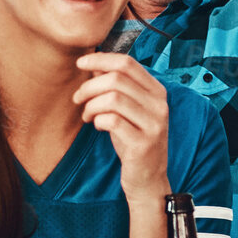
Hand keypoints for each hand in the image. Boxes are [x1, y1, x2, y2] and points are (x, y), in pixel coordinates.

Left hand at [74, 52, 168, 196]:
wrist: (148, 178)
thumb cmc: (132, 139)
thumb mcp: (126, 109)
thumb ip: (114, 86)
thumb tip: (93, 63)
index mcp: (157, 91)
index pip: (127, 63)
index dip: (101, 59)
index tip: (80, 63)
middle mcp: (159, 105)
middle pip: (116, 79)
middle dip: (89, 86)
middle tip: (78, 99)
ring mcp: (153, 124)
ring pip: (112, 98)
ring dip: (91, 105)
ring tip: (87, 115)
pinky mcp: (143, 143)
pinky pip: (112, 121)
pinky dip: (98, 120)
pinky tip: (97, 126)